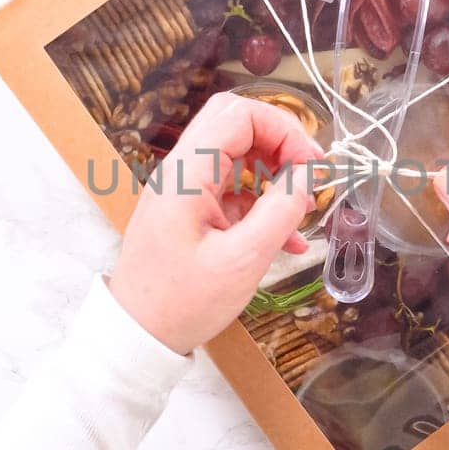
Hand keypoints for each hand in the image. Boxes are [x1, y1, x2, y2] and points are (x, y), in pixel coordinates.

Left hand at [109, 92, 321, 354]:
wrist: (136, 335)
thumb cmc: (182, 303)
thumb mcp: (242, 261)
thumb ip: (280, 212)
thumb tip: (310, 175)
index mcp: (187, 174)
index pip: (239, 114)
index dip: (284, 129)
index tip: (312, 165)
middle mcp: (181, 172)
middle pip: (236, 124)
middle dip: (281, 142)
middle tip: (310, 174)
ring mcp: (183, 190)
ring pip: (236, 154)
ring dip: (274, 173)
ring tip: (303, 209)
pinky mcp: (188, 211)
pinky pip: (231, 189)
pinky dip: (261, 202)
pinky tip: (287, 238)